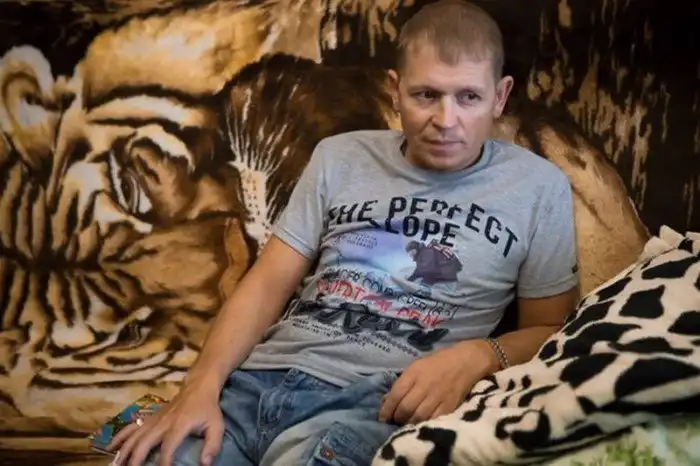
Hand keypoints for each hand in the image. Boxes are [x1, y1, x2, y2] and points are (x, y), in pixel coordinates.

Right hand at [107, 381, 223, 465]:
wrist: (197, 387)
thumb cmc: (207, 409)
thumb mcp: (216, 426)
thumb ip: (212, 445)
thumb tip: (205, 465)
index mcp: (179, 425)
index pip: (168, 447)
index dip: (164, 463)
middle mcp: (162, 423)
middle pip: (144, 443)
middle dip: (135, 460)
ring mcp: (153, 419)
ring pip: (134, 436)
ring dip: (124, 452)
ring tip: (116, 465)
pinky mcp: (149, 418)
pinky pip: (131, 427)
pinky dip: (119, 437)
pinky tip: (110, 448)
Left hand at [378, 340, 493, 424]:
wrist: (466, 361)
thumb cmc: (438, 362)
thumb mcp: (416, 366)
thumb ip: (402, 382)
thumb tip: (386, 401)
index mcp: (415, 372)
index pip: (396, 394)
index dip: (386, 409)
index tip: (382, 417)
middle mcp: (425, 384)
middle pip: (406, 408)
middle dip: (397, 417)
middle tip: (395, 420)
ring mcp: (438, 396)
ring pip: (418, 417)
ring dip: (409, 423)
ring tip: (406, 423)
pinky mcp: (450, 406)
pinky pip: (433, 420)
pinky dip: (424, 424)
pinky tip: (420, 423)